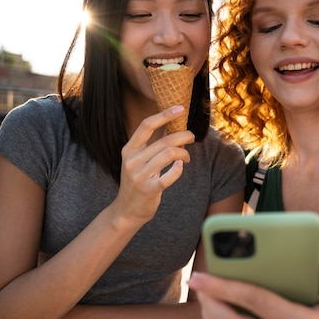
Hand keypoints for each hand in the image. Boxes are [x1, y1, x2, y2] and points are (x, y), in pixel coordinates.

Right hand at [113, 105, 194, 225]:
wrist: (127, 210)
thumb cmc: (137, 181)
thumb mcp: (137, 160)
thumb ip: (151, 145)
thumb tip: (170, 125)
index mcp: (129, 149)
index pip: (146, 125)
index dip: (164, 115)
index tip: (180, 108)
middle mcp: (132, 160)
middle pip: (163, 140)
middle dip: (183, 136)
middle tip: (191, 137)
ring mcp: (140, 175)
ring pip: (169, 154)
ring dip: (184, 153)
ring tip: (187, 157)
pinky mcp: (149, 189)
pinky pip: (170, 175)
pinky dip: (179, 169)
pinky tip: (181, 166)